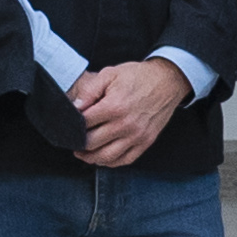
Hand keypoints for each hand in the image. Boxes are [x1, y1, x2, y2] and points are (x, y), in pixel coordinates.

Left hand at [70, 58, 191, 169]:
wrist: (167, 81)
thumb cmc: (138, 76)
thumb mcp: (110, 74)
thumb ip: (90, 91)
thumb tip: (75, 107)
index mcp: (114, 106)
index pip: (84, 123)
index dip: (73, 124)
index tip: (69, 124)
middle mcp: (125, 125)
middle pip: (92, 143)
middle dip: (78, 143)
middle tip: (72, 140)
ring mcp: (137, 136)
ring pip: (106, 157)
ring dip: (90, 157)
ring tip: (82, 152)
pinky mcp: (146, 142)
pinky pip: (125, 160)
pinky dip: (110, 162)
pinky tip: (102, 157)